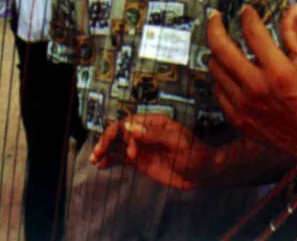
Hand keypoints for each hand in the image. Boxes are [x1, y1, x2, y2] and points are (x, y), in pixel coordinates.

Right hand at [89, 113, 216, 189]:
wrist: (202, 173)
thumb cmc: (194, 155)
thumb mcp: (178, 144)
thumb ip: (155, 135)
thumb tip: (130, 127)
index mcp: (154, 123)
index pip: (131, 123)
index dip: (126, 136)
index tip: (132, 155)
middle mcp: (145, 132)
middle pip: (119, 131)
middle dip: (107, 140)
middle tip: (98, 153)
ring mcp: (141, 146)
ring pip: (117, 144)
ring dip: (104, 149)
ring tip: (94, 159)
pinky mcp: (140, 160)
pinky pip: (121, 157)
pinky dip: (110, 160)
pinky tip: (101, 165)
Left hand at [207, 2, 296, 181]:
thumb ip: (294, 34)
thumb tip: (292, 8)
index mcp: (278, 72)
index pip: (253, 32)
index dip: (247, 15)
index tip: (246, 10)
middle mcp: (257, 88)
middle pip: (221, 48)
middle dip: (215, 26)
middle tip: (216, 17)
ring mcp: (244, 105)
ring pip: (216, 69)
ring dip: (217, 52)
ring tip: (224, 45)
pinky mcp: (237, 119)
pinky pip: (218, 90)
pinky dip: (221, 78)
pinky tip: (230, 72)